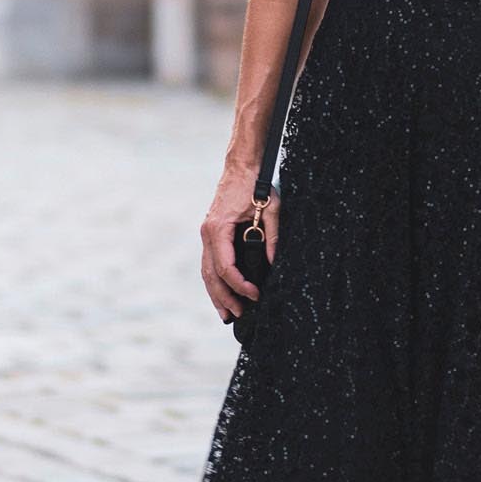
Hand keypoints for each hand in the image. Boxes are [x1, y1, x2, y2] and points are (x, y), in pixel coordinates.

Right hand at [198, 170, 269, 322]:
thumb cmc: (255, 185)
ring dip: (216, 294)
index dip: (240, 285)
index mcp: (218, 228)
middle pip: (211, 275)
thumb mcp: (271, 208)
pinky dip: (214, 280)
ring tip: (227, 314)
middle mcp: (208, 233)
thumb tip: (274, 263)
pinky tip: (222, 294)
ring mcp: (207, 234)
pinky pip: (209, 262)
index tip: (256, 294)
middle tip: (239, 315)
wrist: (241, 166)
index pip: (225, 267)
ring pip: (206, 271)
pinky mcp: (211, 234)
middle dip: (224, 297)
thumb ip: (273, 235)